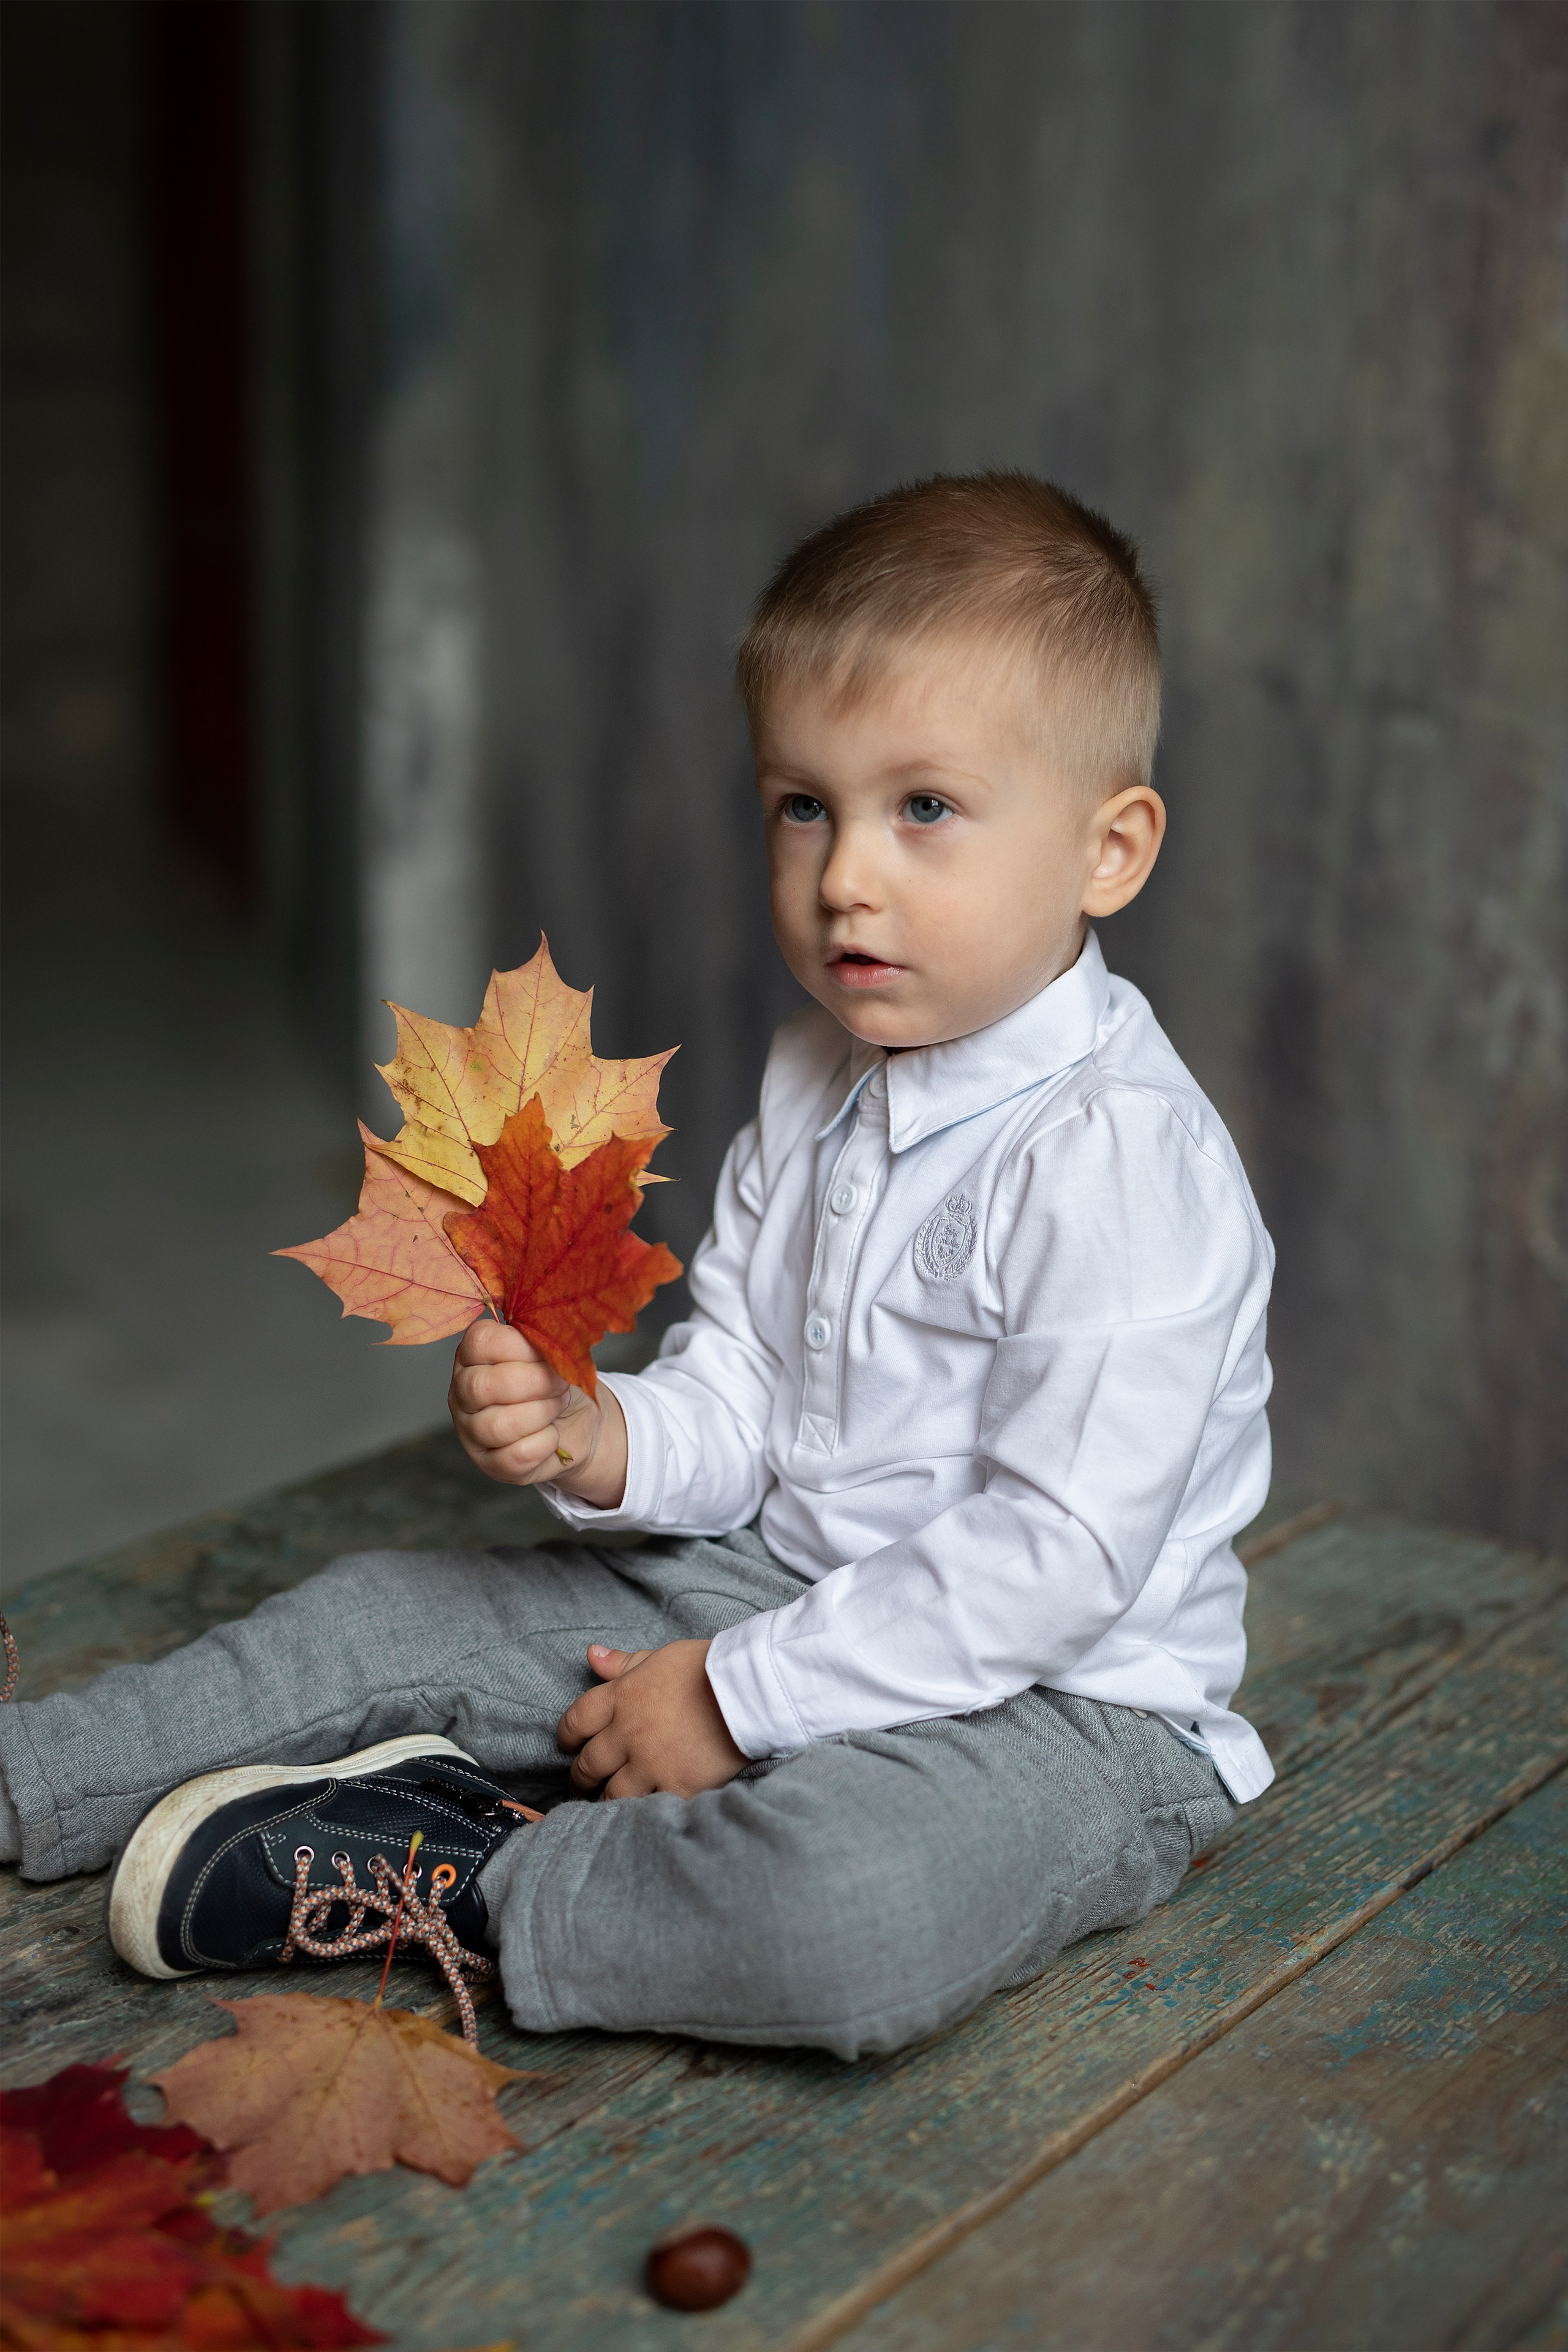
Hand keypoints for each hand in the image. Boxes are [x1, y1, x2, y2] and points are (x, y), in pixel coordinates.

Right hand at [448, 1320, 627, 1506]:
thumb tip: (548, 1338)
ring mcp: (470, 1431)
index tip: (549, 1352)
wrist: (576, 1420)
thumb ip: (541, 1339)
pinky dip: (545, 1443)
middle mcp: (462, 1391)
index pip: (481, 1341)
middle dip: (535, 1383)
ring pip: (498, 1425)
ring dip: (542, 1413)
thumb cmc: (556, 1379)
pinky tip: (552, 1434)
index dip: (521, 1346)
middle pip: (482, 1386)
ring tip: (558, 1405)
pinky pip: (516, 1456)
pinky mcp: (489, 1463)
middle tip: (560, 1383)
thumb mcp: (551, 1351)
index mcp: (473, 1354)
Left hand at [556, 1640, 748, 1798]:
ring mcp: (651, 1764)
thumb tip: (591, 1654)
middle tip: (582, 1781)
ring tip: (606, 1802)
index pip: (576, 1721)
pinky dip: (642, 1811)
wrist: (750, 1691)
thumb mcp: (661, 1657)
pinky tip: (641, 1812)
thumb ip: (623, 1662)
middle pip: (588, 1763)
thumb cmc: (706, 1668)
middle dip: (580, 1775)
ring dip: (605, 1799)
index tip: (569, 1745)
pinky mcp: (677, 1787)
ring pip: (613, 1793)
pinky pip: (649, 1807)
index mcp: (622, 1697)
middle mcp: (629, 1733)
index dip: (566, 1736)